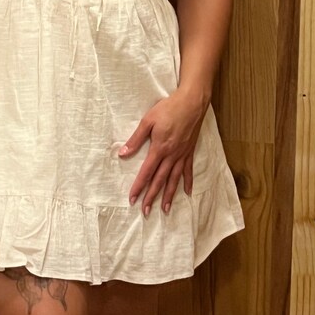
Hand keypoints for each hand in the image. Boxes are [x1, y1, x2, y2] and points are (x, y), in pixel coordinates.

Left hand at [117, 89, 208, 216]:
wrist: (192, 102)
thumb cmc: (168, 108)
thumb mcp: (148, 121)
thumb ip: (136, 139)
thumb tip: (122, 153)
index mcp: (159, 149)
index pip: (146, 172)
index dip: (139, 187)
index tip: (132, 199)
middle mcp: (171, 155)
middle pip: (159, 180)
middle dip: (151, 197)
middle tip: (146, 212)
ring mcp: (182, 155)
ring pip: (174, 179)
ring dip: (168, 195)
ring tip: (164, 209)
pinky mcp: (190, 151)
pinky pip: (188, 170)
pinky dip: (187, 182)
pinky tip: (186, 192)